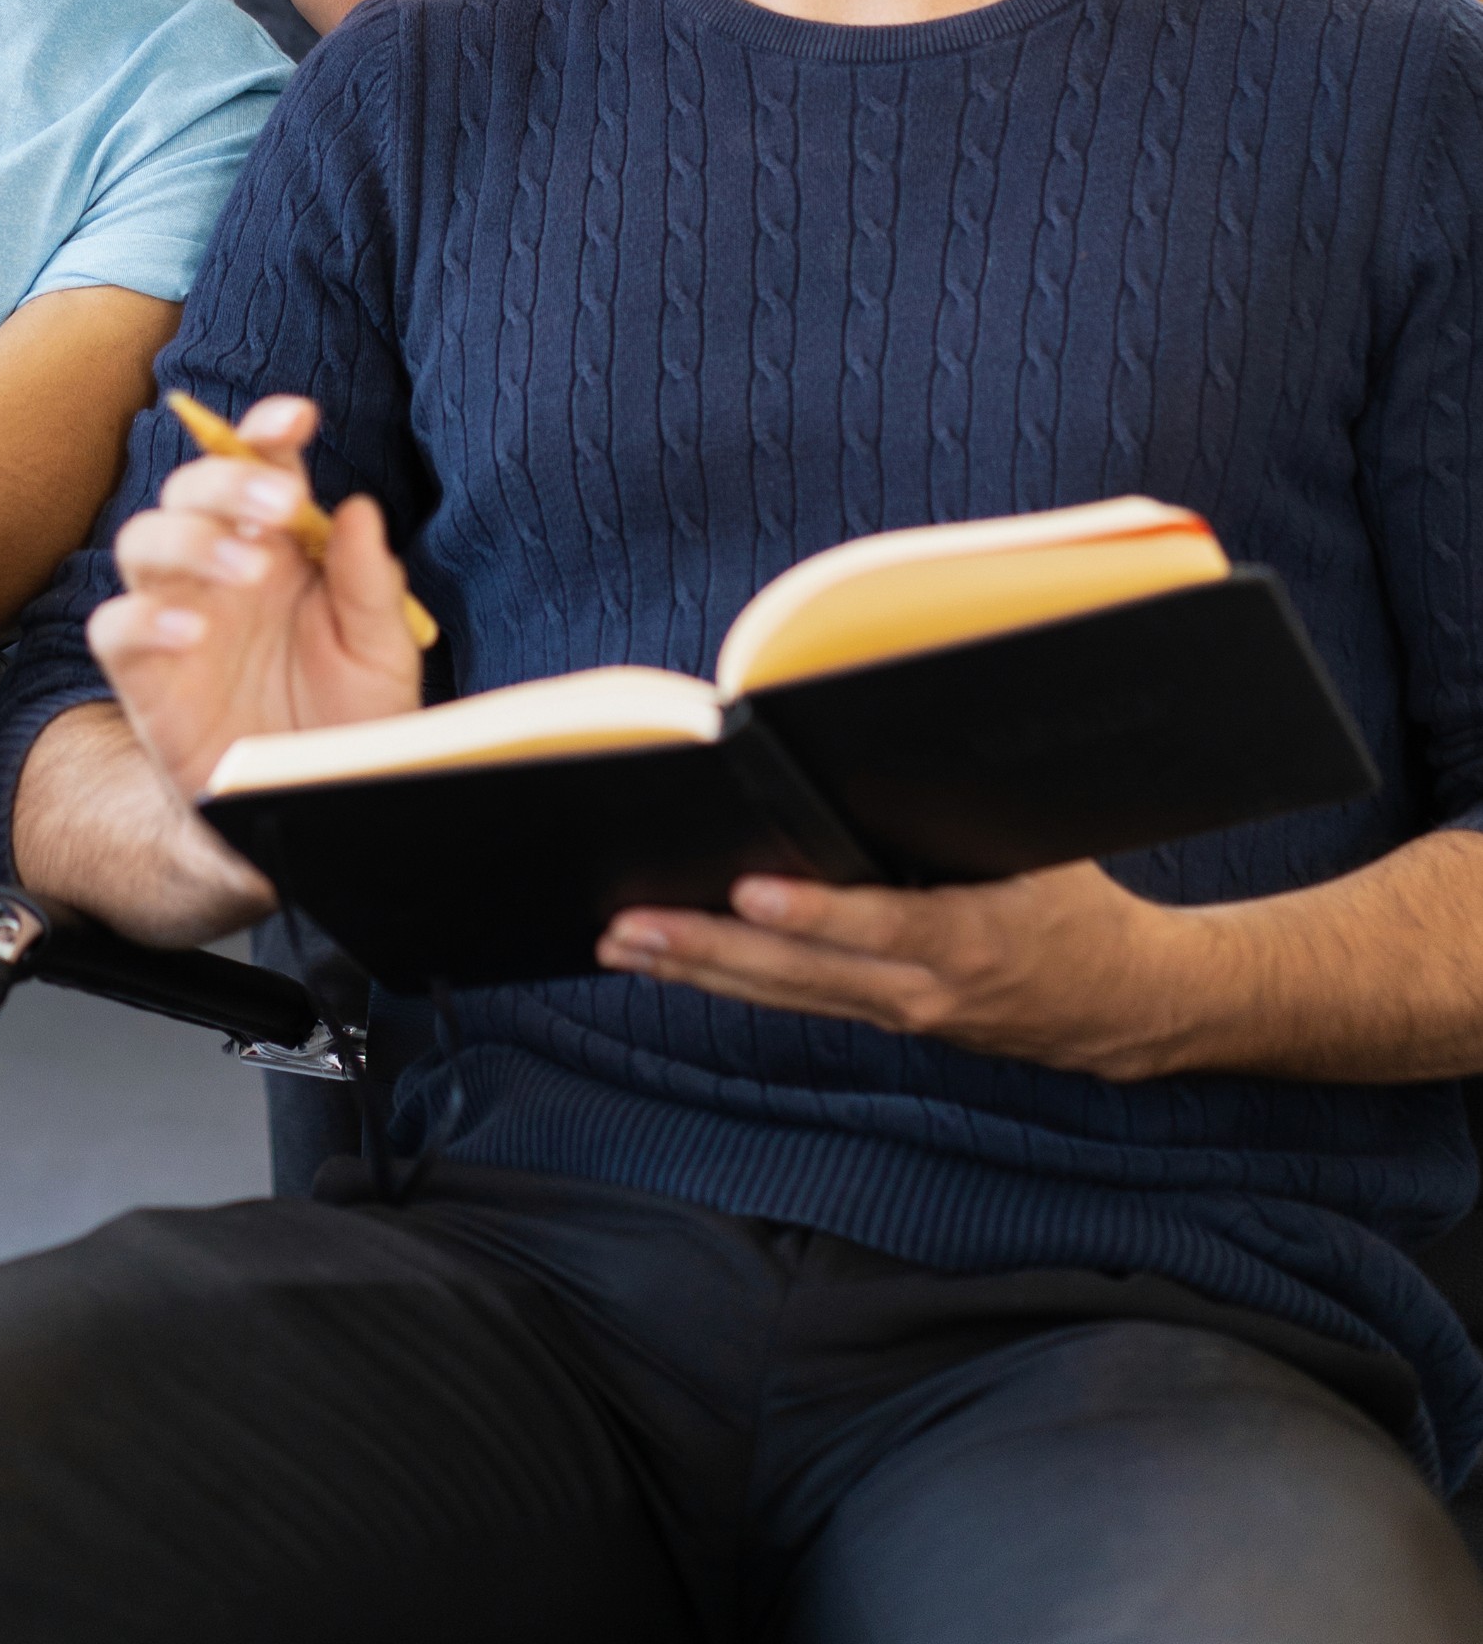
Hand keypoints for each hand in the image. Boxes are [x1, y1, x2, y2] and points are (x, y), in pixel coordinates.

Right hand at [86, 394, 422, 806]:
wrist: (319, 808)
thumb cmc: (350, 721)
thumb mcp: (382, 654)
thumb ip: (370, 583)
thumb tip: (357, 508)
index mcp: (280, 544)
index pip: (259, 463)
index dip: (266, 429)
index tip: (296, 417)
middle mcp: (220, 568)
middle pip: (188, 489)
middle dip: (227, 479)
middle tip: (279, 505)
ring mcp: (177, 617)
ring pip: (141, 541)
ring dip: (189, 539)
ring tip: (249, 570)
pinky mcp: (145, 678)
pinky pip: (113, 628)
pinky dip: (142, 618)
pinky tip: (191, 631)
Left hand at [598, 861, 1209, 1084]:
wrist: (1128, 1004)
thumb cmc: (1081, 902)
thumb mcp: (1043, 844)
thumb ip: (965, 808)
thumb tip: (899, 733)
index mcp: (974, 941)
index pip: (880, 926)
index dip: (812, 914)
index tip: (748, 889)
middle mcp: (926, 991)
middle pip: (801, 973)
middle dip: (709, 949)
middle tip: (628, 927)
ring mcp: (902, 1014)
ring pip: (785, 994)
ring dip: (700, 969)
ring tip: (622, 943)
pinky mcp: (890, 1019)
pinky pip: (799, 999)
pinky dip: (734, 979)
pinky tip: (677, 961)